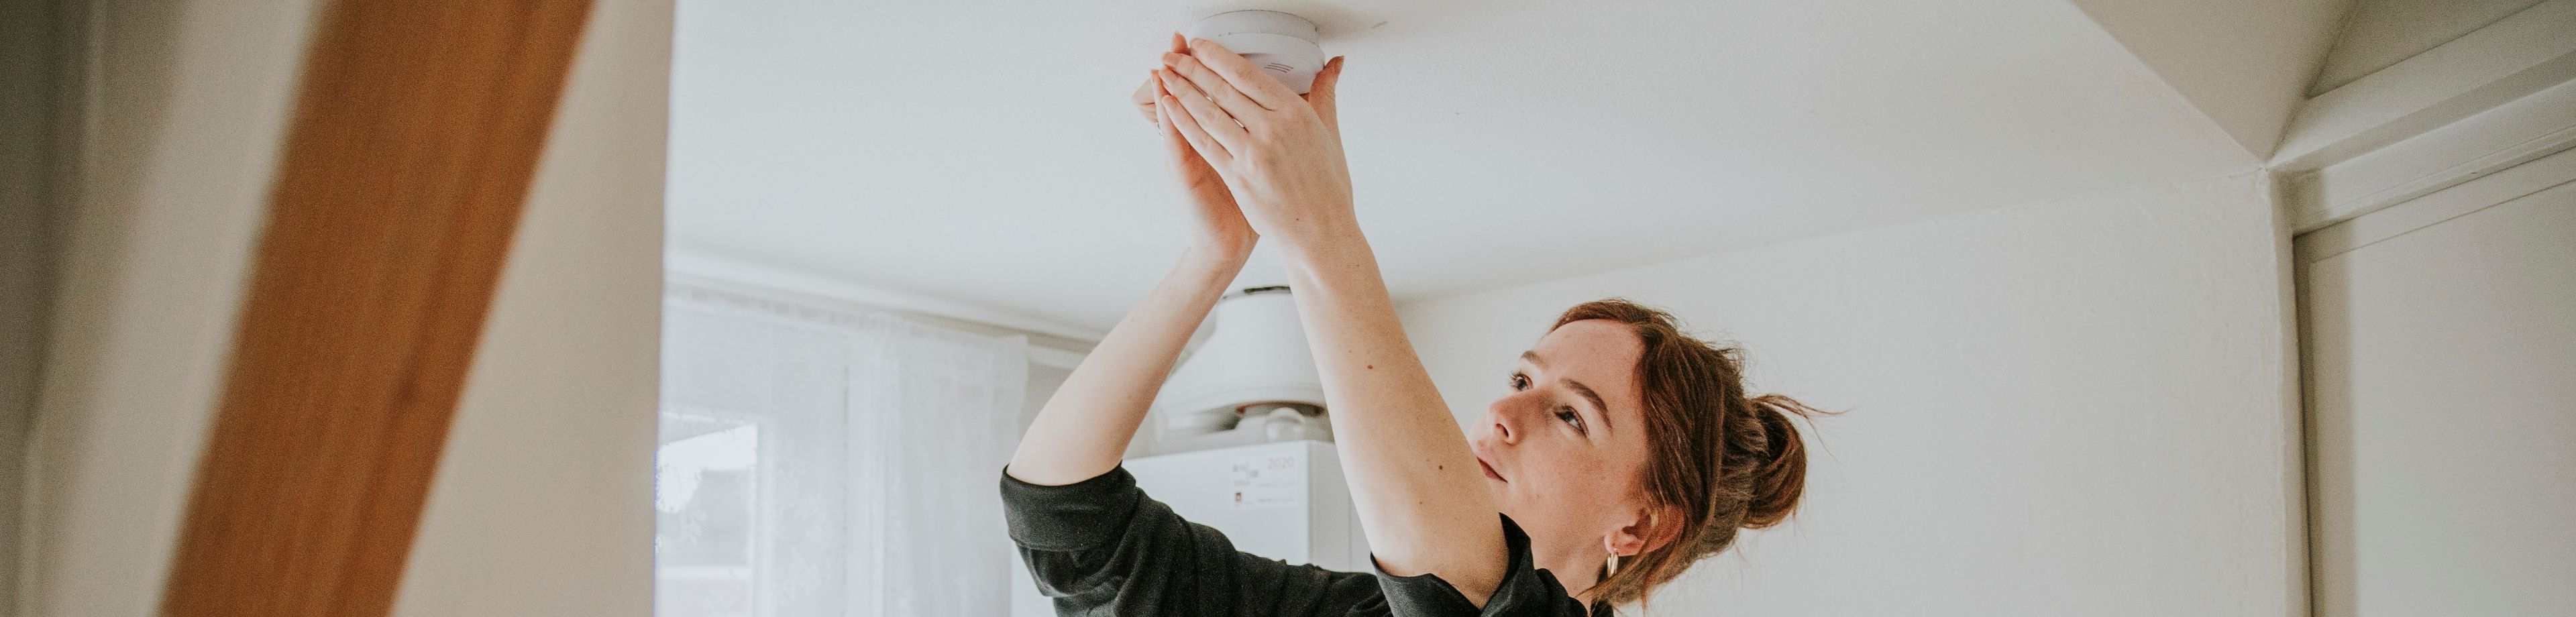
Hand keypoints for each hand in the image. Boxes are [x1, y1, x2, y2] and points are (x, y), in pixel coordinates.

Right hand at [1136, 33, 1255, 258]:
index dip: (1207, 67)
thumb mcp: (1254, 162)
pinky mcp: (1185, 173)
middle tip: (1179, 41)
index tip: (1203, 42)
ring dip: (1170, 84)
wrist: (1230, 242)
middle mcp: (1200, 143)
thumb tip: (1276, 110)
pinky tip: (1166, 99)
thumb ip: (1263, 133)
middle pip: (1190, 96)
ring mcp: (1188, 157)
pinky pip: (1176, 141)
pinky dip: (1171, 118)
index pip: (1212, 93)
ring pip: (1177, 113)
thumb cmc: (1246, 204)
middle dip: (1186, 66)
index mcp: (1222, 136)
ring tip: (1166, 60)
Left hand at [1152, 38, 1351, 252]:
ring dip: (1181, 89)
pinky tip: (1170, 108)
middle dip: (1192, 67)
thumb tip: (1334, 64)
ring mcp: (1253, 153)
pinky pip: (1204, 142)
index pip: (1248, 75)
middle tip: (1172, 52)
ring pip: (1208, 112)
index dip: (1218, 57)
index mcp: (1297, 114)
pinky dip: (1184, 122)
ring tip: (1165, 73)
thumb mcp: (1331, 135)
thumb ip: (1325, 95)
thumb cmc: (1329, 189)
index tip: (1200, 45)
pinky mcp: (1237, 176)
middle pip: (1223, 89)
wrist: (1321, 233)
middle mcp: (1274, 129)